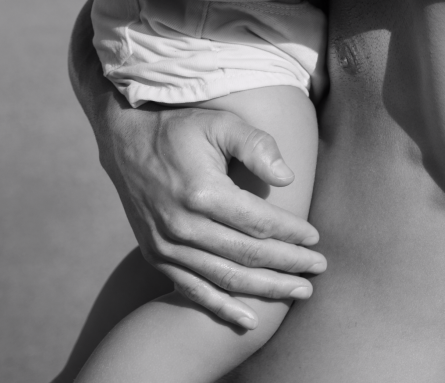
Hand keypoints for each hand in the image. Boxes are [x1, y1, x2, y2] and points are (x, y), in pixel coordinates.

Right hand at [99, 103, 326, 328]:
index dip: (291, 233)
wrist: (127, 141)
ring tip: (299, 292)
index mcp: (203, 192)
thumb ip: (256, 145)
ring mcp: (167, 245)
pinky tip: (250, 320)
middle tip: (318, 269)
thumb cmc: (181, 129)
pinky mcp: (156, 255)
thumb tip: (287, 177)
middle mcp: (183, 225)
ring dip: (266, 289)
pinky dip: (222, 308)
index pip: (259, 222)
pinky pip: (193, 290)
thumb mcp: (221, 123)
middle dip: (288, 265)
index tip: (315, 238)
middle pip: (248, 254)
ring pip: (226, 277)